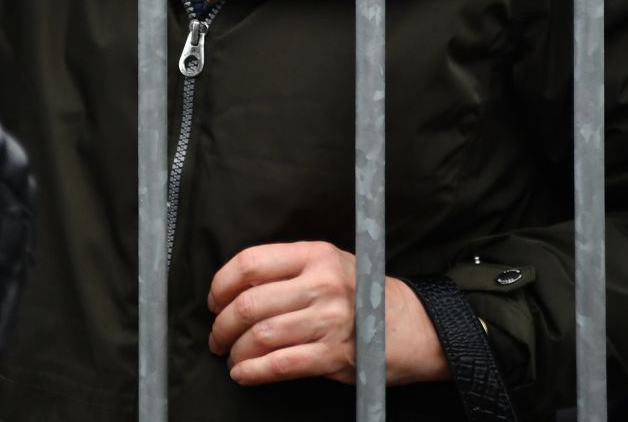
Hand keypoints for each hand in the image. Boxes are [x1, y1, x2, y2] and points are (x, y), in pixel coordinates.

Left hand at [207, 241, 447, 386]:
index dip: (221, 285)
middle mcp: (321, 284)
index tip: (214, 301)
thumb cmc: (363, 294)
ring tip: (231, 356)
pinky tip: (244, 373)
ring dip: (236, 350)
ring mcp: (328, 320)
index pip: (251, 263)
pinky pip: (282, 364)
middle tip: (217, 336)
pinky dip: (254, 371)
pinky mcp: (334, 355)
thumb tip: (236, 288)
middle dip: (223, 325)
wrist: (413, 326)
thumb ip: (288, 268)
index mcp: (315, 255)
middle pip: (250, 303)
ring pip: (262, 335)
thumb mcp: (330, 264)